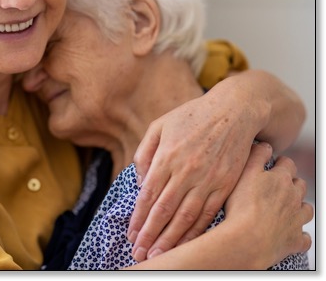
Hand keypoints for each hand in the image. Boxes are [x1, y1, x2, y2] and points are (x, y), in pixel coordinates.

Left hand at [127, 94, 255, 260]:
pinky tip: (186, 243)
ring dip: (171, 239)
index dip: (138, 219)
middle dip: (150, 235)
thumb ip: (144, 153)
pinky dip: (196, 232)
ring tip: (158, 255)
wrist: (234, 111)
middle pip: (164, 211)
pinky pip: (209, 214)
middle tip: (139, 253)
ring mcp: (207, 180)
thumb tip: (139, 182)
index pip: (148, 196)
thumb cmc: (192, 116)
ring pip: (186, 218)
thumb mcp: (159, 126)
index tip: (131, 235)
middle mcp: (185, 171)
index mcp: (166, 157)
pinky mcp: (225, 185)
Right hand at [225, 142, 312, 265]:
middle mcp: (294, 197)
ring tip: (285, 209)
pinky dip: (299, 235)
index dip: (280, 163)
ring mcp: (296, 219)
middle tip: (276, 187)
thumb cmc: (241, 206)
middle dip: (291, 184)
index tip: (272, 165)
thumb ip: (255, 156)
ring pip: (306, 209)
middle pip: (299, 185)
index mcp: (281, 179)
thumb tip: (265, 144)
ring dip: (299, 207)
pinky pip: (304, 238)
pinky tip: (289, 233)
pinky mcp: (295, 240)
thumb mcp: (243, 173)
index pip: (287, 164)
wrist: (247, 240)